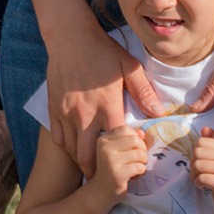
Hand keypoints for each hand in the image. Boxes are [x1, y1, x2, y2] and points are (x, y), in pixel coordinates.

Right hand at [45, 19, 164, 174]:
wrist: (69, 37)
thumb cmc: (102, 51)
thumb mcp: (129, 67)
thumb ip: (144, 91)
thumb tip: (160, 112)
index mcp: (107, 105)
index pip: (117, 141)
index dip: (125, 155)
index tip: (131, 162)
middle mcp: (85, 114)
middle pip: (89, 155)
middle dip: (98, 170)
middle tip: (107, 176)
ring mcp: (66, 113)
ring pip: (72, 150)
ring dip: (82, 160)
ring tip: (92, 166)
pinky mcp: (54, 109)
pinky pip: (58, 137)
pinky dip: (67, 146)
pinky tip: (75, 146)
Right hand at [89, 126, 146, 198]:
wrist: (100, 191)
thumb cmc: (111, 169)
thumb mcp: (117, 151)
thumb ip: (128, 140)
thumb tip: (142, 132)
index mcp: (103, 139)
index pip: (126, 129)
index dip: (135, 138)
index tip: (133, 149)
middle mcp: (105, 147)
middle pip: (135, 140)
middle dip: (142, 150)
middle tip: (138, 160)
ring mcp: (110, 160)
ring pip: (139, 154)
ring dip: (142, 162)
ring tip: (136, 168)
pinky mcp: (118, 173)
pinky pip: (140, 167)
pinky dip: (141, 172)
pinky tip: (134, 176)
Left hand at [189, 126, 213, 213]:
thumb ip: (211, 146)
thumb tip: (204, 129)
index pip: (201, 142)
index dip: (195, 153)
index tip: (200, 164)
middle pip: (197, 152)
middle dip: (193, 165)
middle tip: (198, 174)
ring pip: (198, 165)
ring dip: (194, 176)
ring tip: (200, 181)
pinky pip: (202, 178)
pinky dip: (198, 183)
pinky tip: (204, 187)